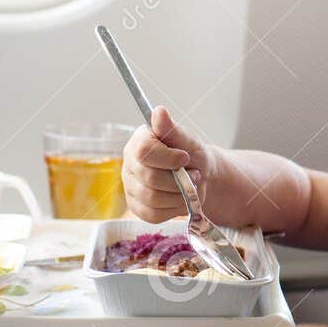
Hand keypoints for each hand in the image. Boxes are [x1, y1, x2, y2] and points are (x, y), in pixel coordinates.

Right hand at [123, 105, 211, 221]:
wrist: (198, 177)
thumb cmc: (192, 155)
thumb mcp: (188, 140)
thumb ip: (172, 129)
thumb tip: (159, 111)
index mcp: (138, 142)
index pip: (144, 152)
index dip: (168, 158)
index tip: (185, 158)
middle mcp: (129, 164)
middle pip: (149, 178)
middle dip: (178, 180)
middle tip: (193, 175)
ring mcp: (130, 187)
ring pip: (152, 199)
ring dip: (179, 196)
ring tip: (189, 186)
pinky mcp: (136, 207)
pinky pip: (153, 215)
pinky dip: (173, 209)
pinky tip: (181, 199)